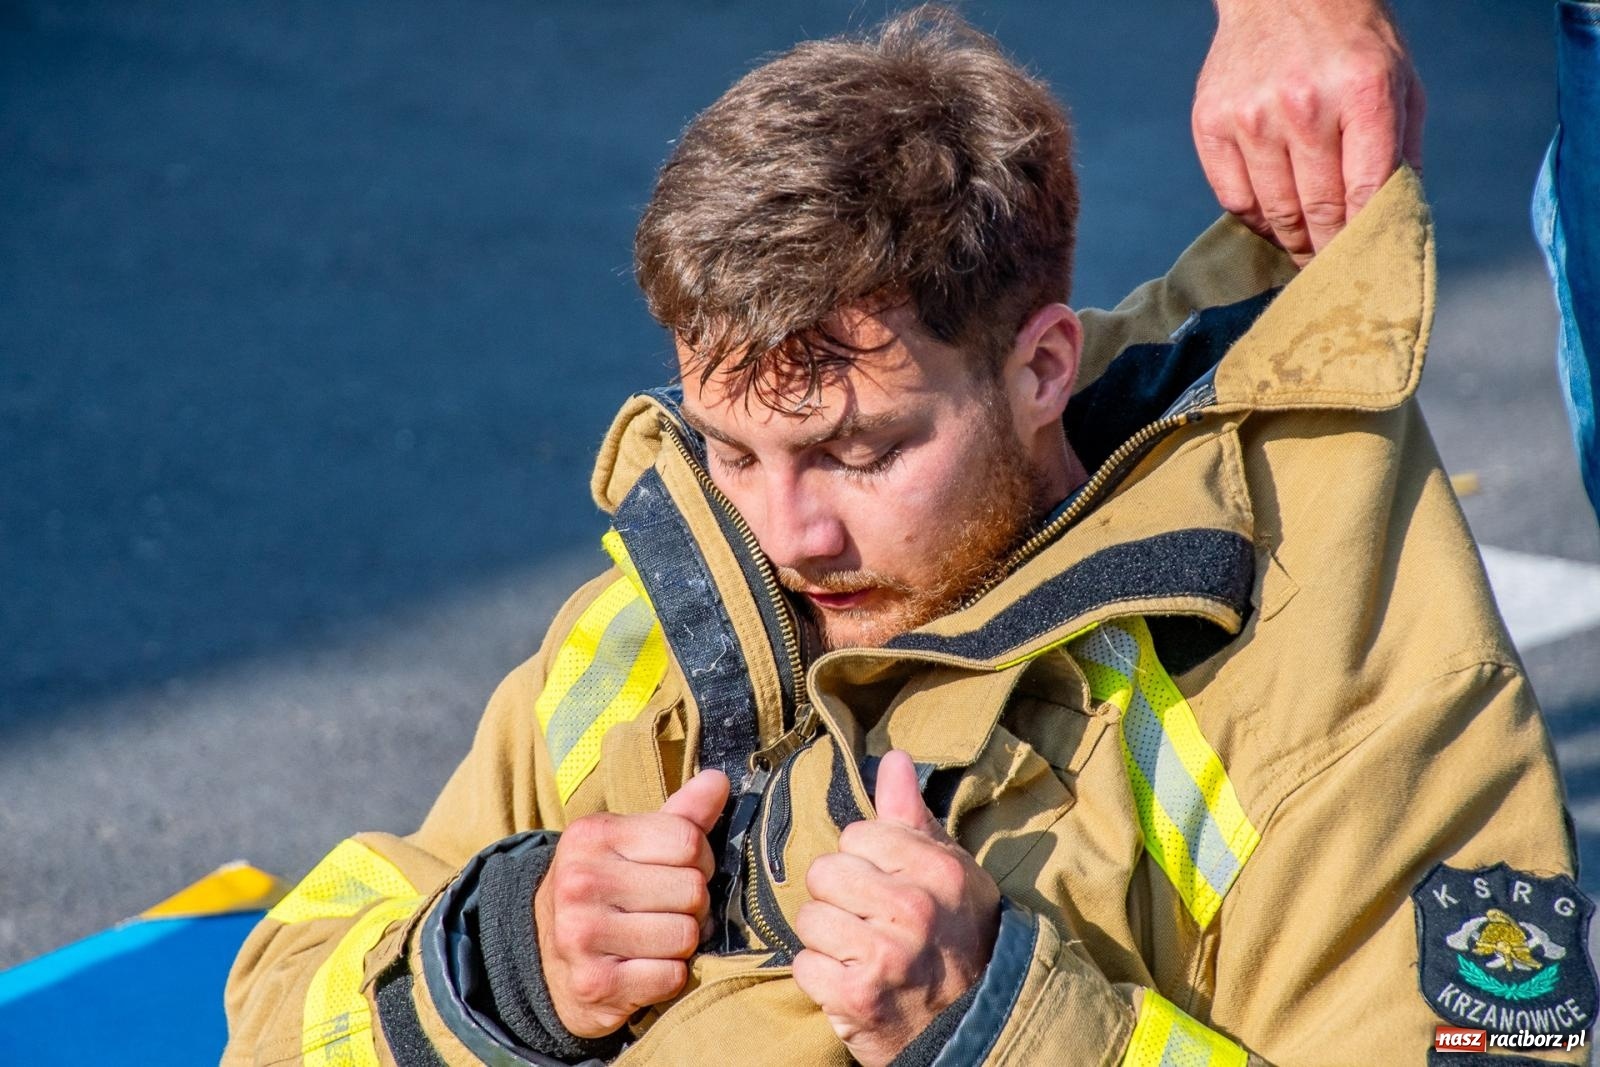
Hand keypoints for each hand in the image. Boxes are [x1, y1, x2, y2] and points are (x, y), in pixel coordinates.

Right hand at [534, 769, 728, 1037]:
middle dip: (694, 904)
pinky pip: (671, 977)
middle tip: (670, 909)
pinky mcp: (593, 984)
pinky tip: (644, 968)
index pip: (687, 840)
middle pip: (692, 890)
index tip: (682, 870)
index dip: (700, 859)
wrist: (544, 957)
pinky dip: (669, 976)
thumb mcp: (631, 844)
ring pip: (685, 935)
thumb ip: (679, 816)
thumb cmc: (604, 890)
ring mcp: (581, 935)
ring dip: (683, 943)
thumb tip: (719, 780)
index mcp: (592, 836)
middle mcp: (580, 881)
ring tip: (658, 938)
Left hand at [793, 750, 999, 1066]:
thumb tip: (892, 759)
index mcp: (937, 871)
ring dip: (825, 939)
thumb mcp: (949, 873)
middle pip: (824, 872)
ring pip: (808, 918)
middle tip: (866, 920)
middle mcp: (913, 910)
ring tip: (858, 952)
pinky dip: (820, 978)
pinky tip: (849, 981)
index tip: (884, 884)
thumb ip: (913, 817)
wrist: (974, 1026)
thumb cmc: (957, 938)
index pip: (856, 834)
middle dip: (837, 897)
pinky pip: (803, 965)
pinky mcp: (856, 998)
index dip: (863, 859)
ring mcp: (884, 956)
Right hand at [1194, 0, 1424, 263]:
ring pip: (1275, 212)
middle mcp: (1304, 104)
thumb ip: (1403, 149)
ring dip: (1293, 240)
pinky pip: (1235, 198)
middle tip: (1333, 271)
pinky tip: (1274, 216)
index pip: (1365, 193)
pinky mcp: (1212, 123)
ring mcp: (1252, 115)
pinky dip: (1257, 218)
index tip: (1364, 269)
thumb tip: (1400, 220)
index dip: (1364, 242)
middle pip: (1319, 210)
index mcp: (1363, 91)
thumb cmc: (1351, 41)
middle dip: (1330, 250)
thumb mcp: (1399, 80)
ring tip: (1305, 250)